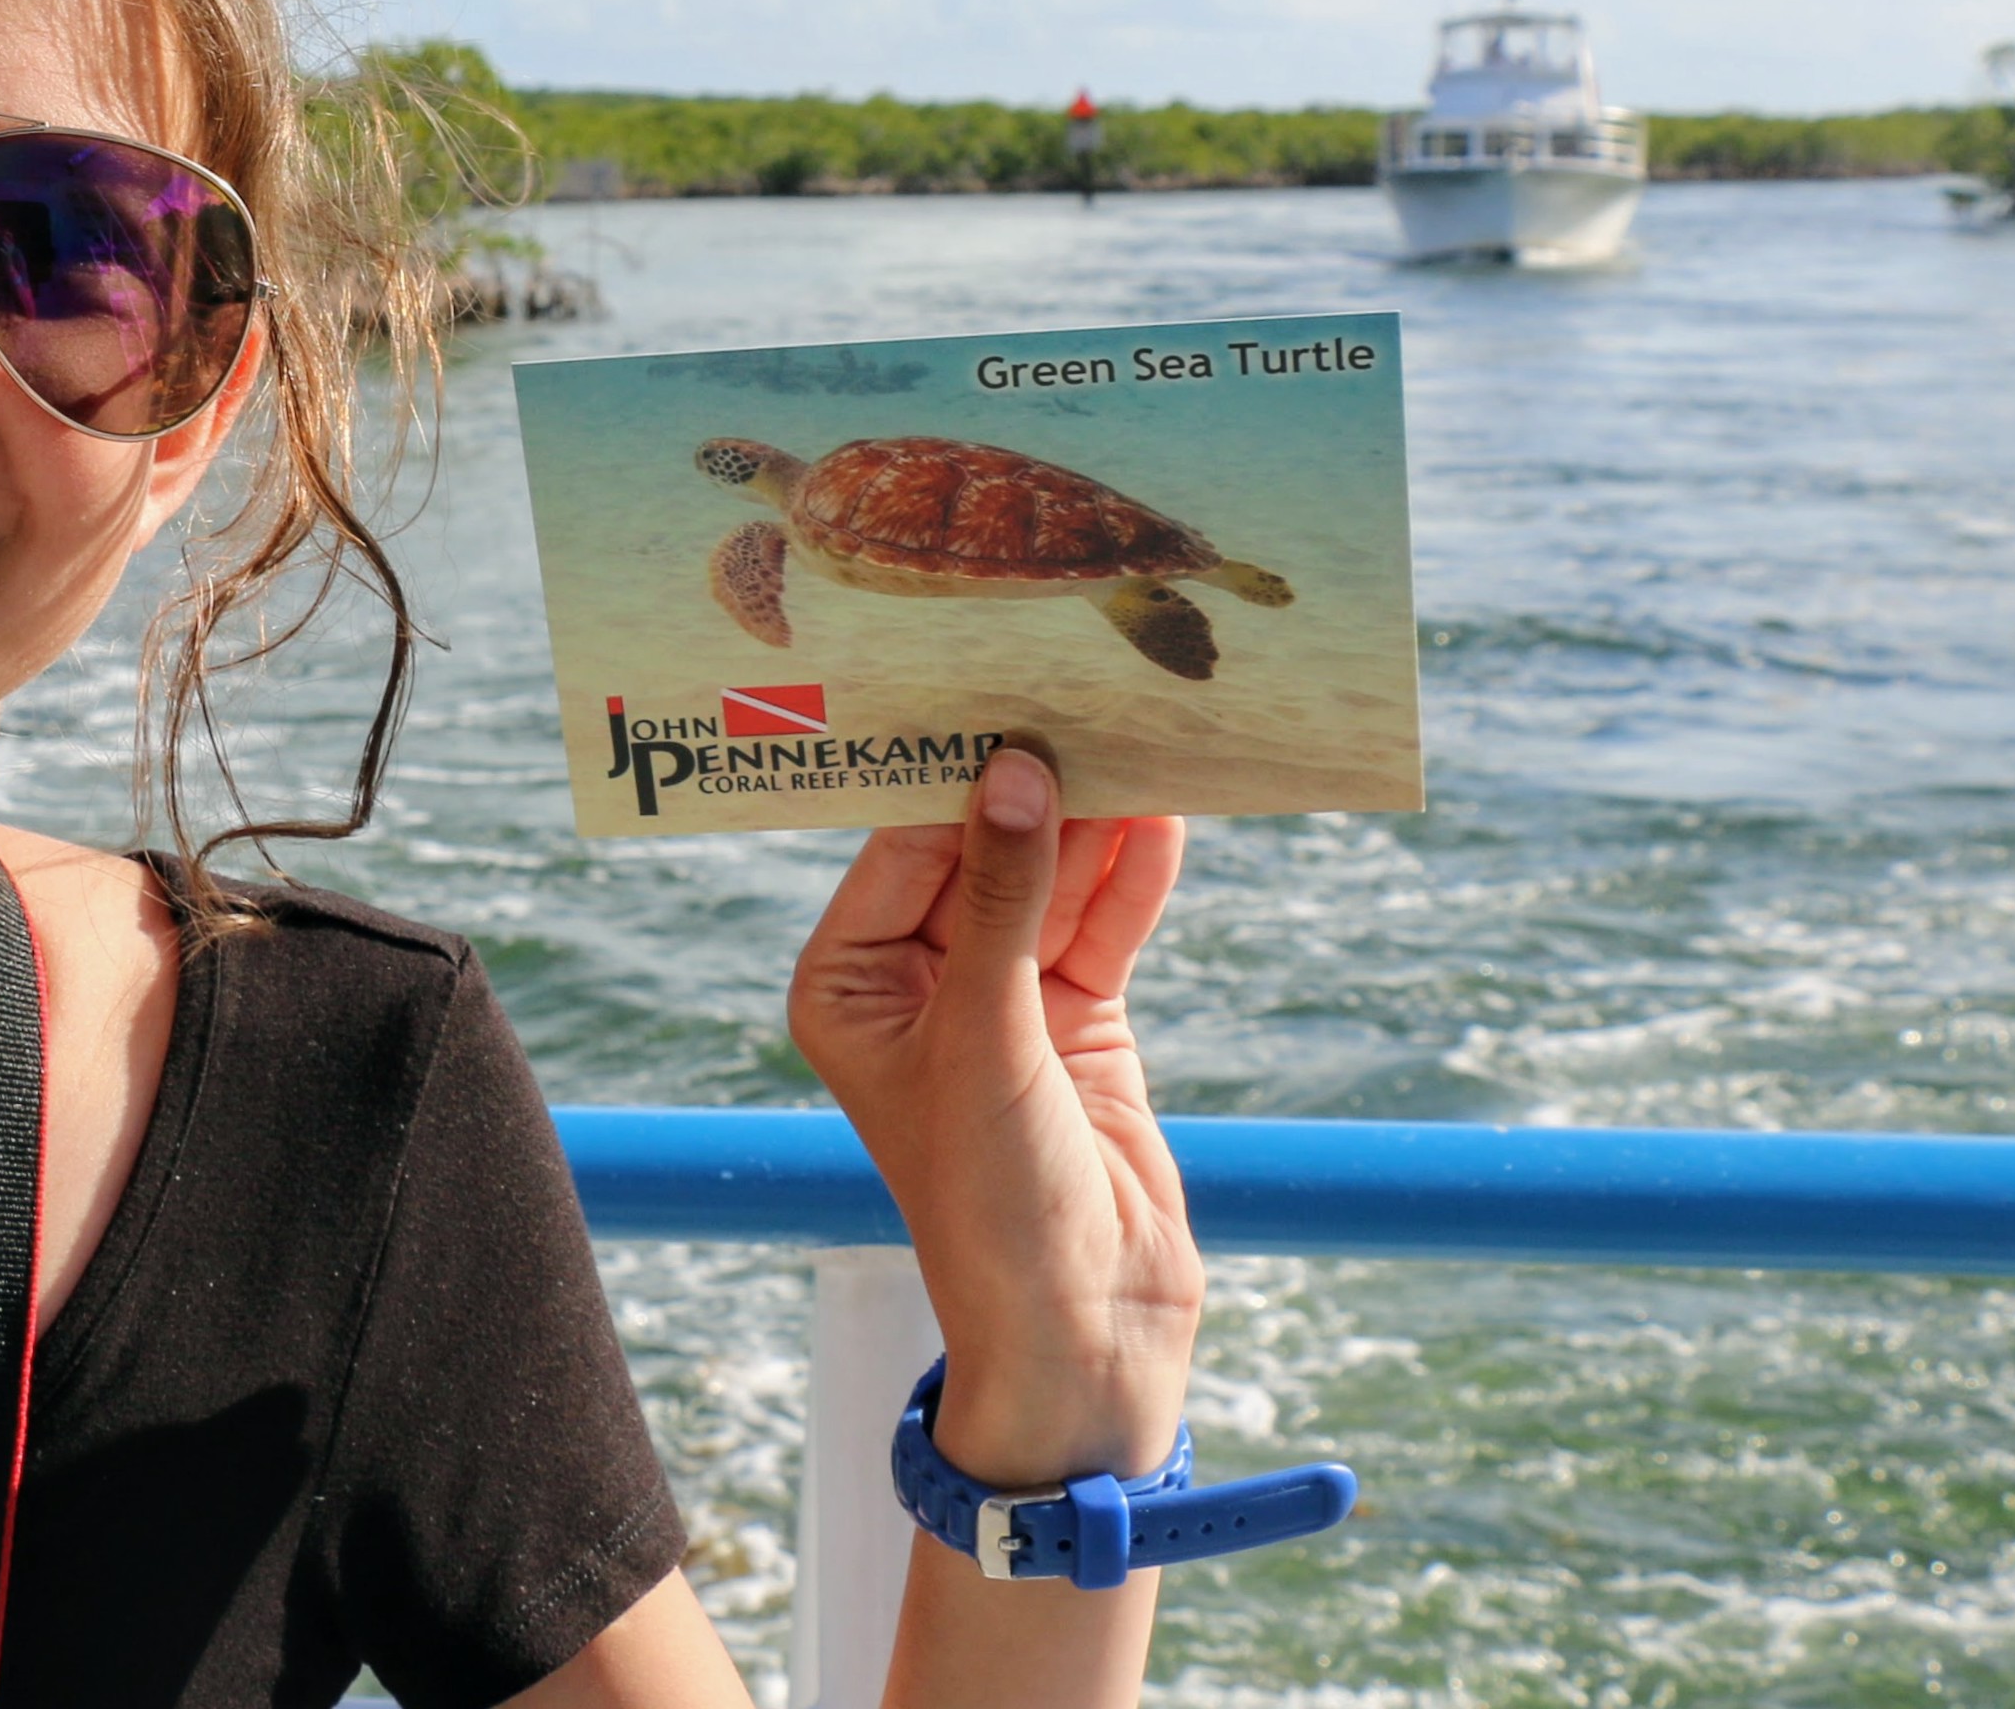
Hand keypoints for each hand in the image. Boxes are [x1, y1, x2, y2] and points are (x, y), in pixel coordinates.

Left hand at [787, 746, 1200, 1487]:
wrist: (1083, 1331)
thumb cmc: (992, 1200)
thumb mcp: (988, 1038)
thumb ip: (1005, 902)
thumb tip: (1013, 771)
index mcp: (846, 980)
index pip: (900, 846)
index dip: (953, 770)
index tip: (998, 686)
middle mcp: (914, 979)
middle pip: (978, 852)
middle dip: (1030, 783)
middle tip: (1078, 684)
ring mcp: (1001, 999)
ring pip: (1051, 882)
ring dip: (1095, 819)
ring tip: (1140, 726)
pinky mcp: (1077, 1023)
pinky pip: (1103, 926)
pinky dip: (1134, 875)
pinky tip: (1168, 809)